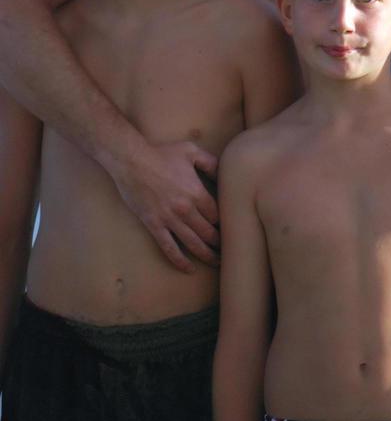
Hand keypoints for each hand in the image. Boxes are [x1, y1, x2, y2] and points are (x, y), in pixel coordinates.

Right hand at [110, 139, 219, 271]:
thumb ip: (210, 162)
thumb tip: (223, 173)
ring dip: (206, 255)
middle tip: (229, 250)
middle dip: (220, 243)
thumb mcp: (191, 151)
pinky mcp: (154, 225)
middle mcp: (185, 209)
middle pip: (208, 232)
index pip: (218, 215)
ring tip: (217, 262)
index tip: (230, 228)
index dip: (225, 223)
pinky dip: (180, 260)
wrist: (131, 160)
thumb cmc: (162, 153)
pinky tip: (189, 268)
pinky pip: (169, 248)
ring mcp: (169, 219)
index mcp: (197, 192)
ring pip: (193, 244)